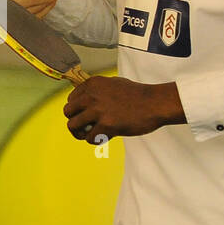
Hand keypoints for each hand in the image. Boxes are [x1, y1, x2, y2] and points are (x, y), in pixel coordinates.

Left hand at [63, 77, 182, 141]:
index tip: (86, 115)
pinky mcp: (107, 125)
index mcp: (92, 84)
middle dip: (75, 121)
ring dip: (81, 133)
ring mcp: (98, 110)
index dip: (77, 110)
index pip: (71, 99)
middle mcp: (92, 95)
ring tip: (91, 134)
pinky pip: (89, 138)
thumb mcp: (113, 83)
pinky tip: (104, 137)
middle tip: (85, 127)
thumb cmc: (137, 95)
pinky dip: (95, 140)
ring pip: (73, 126)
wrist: (155, 103)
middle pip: (67, 112)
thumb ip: (97, 90)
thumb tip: (82, 101)